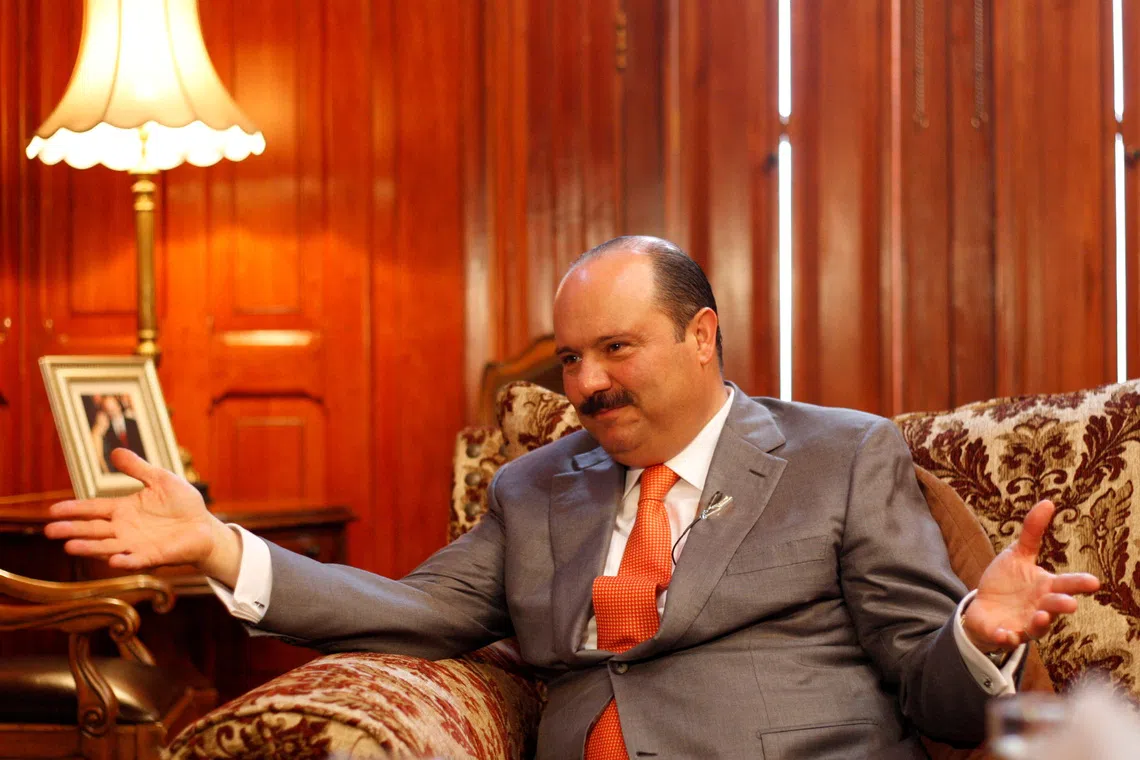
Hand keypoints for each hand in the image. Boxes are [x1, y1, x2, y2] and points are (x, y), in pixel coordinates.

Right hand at [45, 449, 241, 586]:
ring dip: (90, 548)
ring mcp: (136, 545)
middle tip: (50, 530)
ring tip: (70, 547)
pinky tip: (114, 560)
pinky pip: (137, 560)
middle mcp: (124, 529)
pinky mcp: (153, 556)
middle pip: (93, 530)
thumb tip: (115, 451)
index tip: (53, 510)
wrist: (204, 526)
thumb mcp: (160, 480)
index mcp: (123, 510)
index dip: (74, 509)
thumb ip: (138, 468)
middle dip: (72, 530)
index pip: (94, 509)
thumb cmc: (182, 504)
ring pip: (107, 547)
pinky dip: (126, 561)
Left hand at [963, 499, 1099, 651]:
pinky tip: (1004, 634)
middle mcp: (1040, 608)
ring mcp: (1024, 623)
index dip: (1079, 583)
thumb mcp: (1017, 554)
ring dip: (1040, 623)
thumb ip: (1032, 532)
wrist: (984, 608)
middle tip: (1069, 602)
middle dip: (1062, 605)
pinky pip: (1007, 639)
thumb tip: (1047, 502)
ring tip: (1041, 615)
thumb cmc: (1007, 582)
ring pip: (1037, 627)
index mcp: (1046, 587)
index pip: (1066, 584)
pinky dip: (1006, 638)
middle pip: (1055, 607)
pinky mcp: (1004, 634)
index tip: (1094, 582)